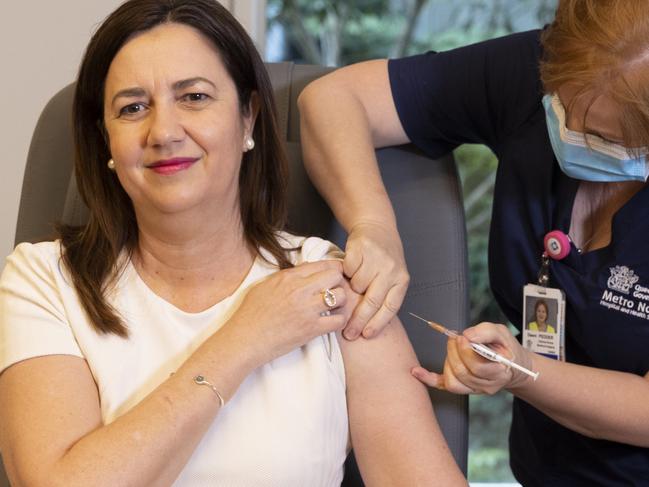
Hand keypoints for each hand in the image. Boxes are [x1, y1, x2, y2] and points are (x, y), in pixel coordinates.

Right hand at [224, 260, 347, 366]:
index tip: (334, 275)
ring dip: (341, 302)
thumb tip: (306, 269)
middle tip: (334, 291)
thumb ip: (287, 276)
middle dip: (338, 282)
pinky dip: (340, 320)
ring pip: (341, 296)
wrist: (244, 340)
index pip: (322, 264)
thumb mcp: (265, 286)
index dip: (333, 269)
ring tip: (334, 308)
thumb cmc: (250, 314)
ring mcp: (307, 309)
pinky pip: (339, 320)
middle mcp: (299, 290)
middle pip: (336, 276)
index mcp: (288, 277)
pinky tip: (332, 321)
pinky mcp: (311, 329)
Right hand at [342, 221, 408, 339]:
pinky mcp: (361, 249)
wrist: (376, 227)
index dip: (377, 324)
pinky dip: (345, 272)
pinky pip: (347, 270)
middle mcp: (391, 270)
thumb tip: (367, 325)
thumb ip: (383, 295)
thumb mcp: (391, 276)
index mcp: (401, 280)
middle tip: (349, 333)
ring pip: (357, 286)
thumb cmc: (383, 258)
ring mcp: (376, 259)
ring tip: (352, 283)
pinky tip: (349, 268)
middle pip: (372, 301)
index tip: (366, 335)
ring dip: (351, 288)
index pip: (390, 307)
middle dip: (358, 320)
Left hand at [411, 322, 534, 394]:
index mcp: (499, 373)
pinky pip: (441, 386)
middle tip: (456, 337)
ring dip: (448, 359)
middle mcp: (486, 386)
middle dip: (454, 351)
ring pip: (452, 379)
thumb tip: (468, 335)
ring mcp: (473, 389)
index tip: (463, 337)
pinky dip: (427, 379)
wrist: (509, 364)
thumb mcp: (501, 333)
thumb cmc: (504, 348)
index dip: (467, 351)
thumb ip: (486, 332)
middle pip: (462, 372)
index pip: (478, 368)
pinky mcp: (461, 387)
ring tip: (453, 346)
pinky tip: (417, 372)